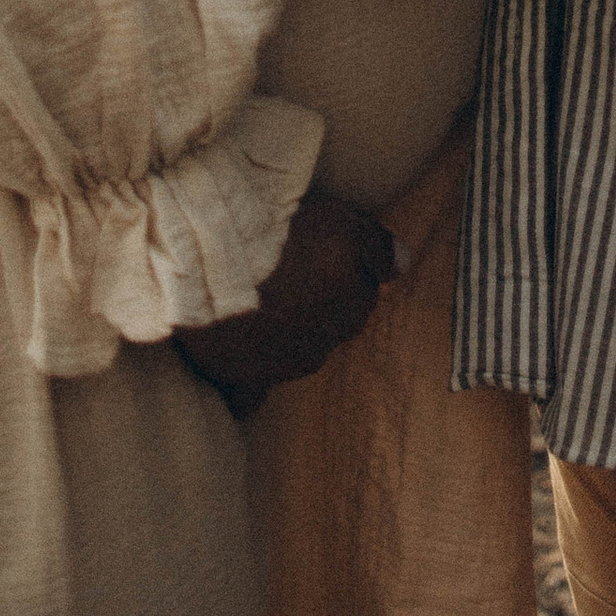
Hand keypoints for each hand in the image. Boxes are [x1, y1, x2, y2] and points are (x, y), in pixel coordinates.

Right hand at [174, 189, 395, 417]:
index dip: (347, 268)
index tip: (323, 251)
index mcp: (349, 304)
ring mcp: (284, 366)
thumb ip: (377, 245)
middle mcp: (324, 342)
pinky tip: (245, 356)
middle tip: (295, 272)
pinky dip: (254, 377)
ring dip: (290, 330)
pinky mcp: (244, 380)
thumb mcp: (338, 222)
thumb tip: (404, 265)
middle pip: (334, 324)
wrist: (211, 268)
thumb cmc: (276, 236)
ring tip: (264, 298)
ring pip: (300, 351)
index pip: (365, 291)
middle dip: (322, 304)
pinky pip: (254, 393)